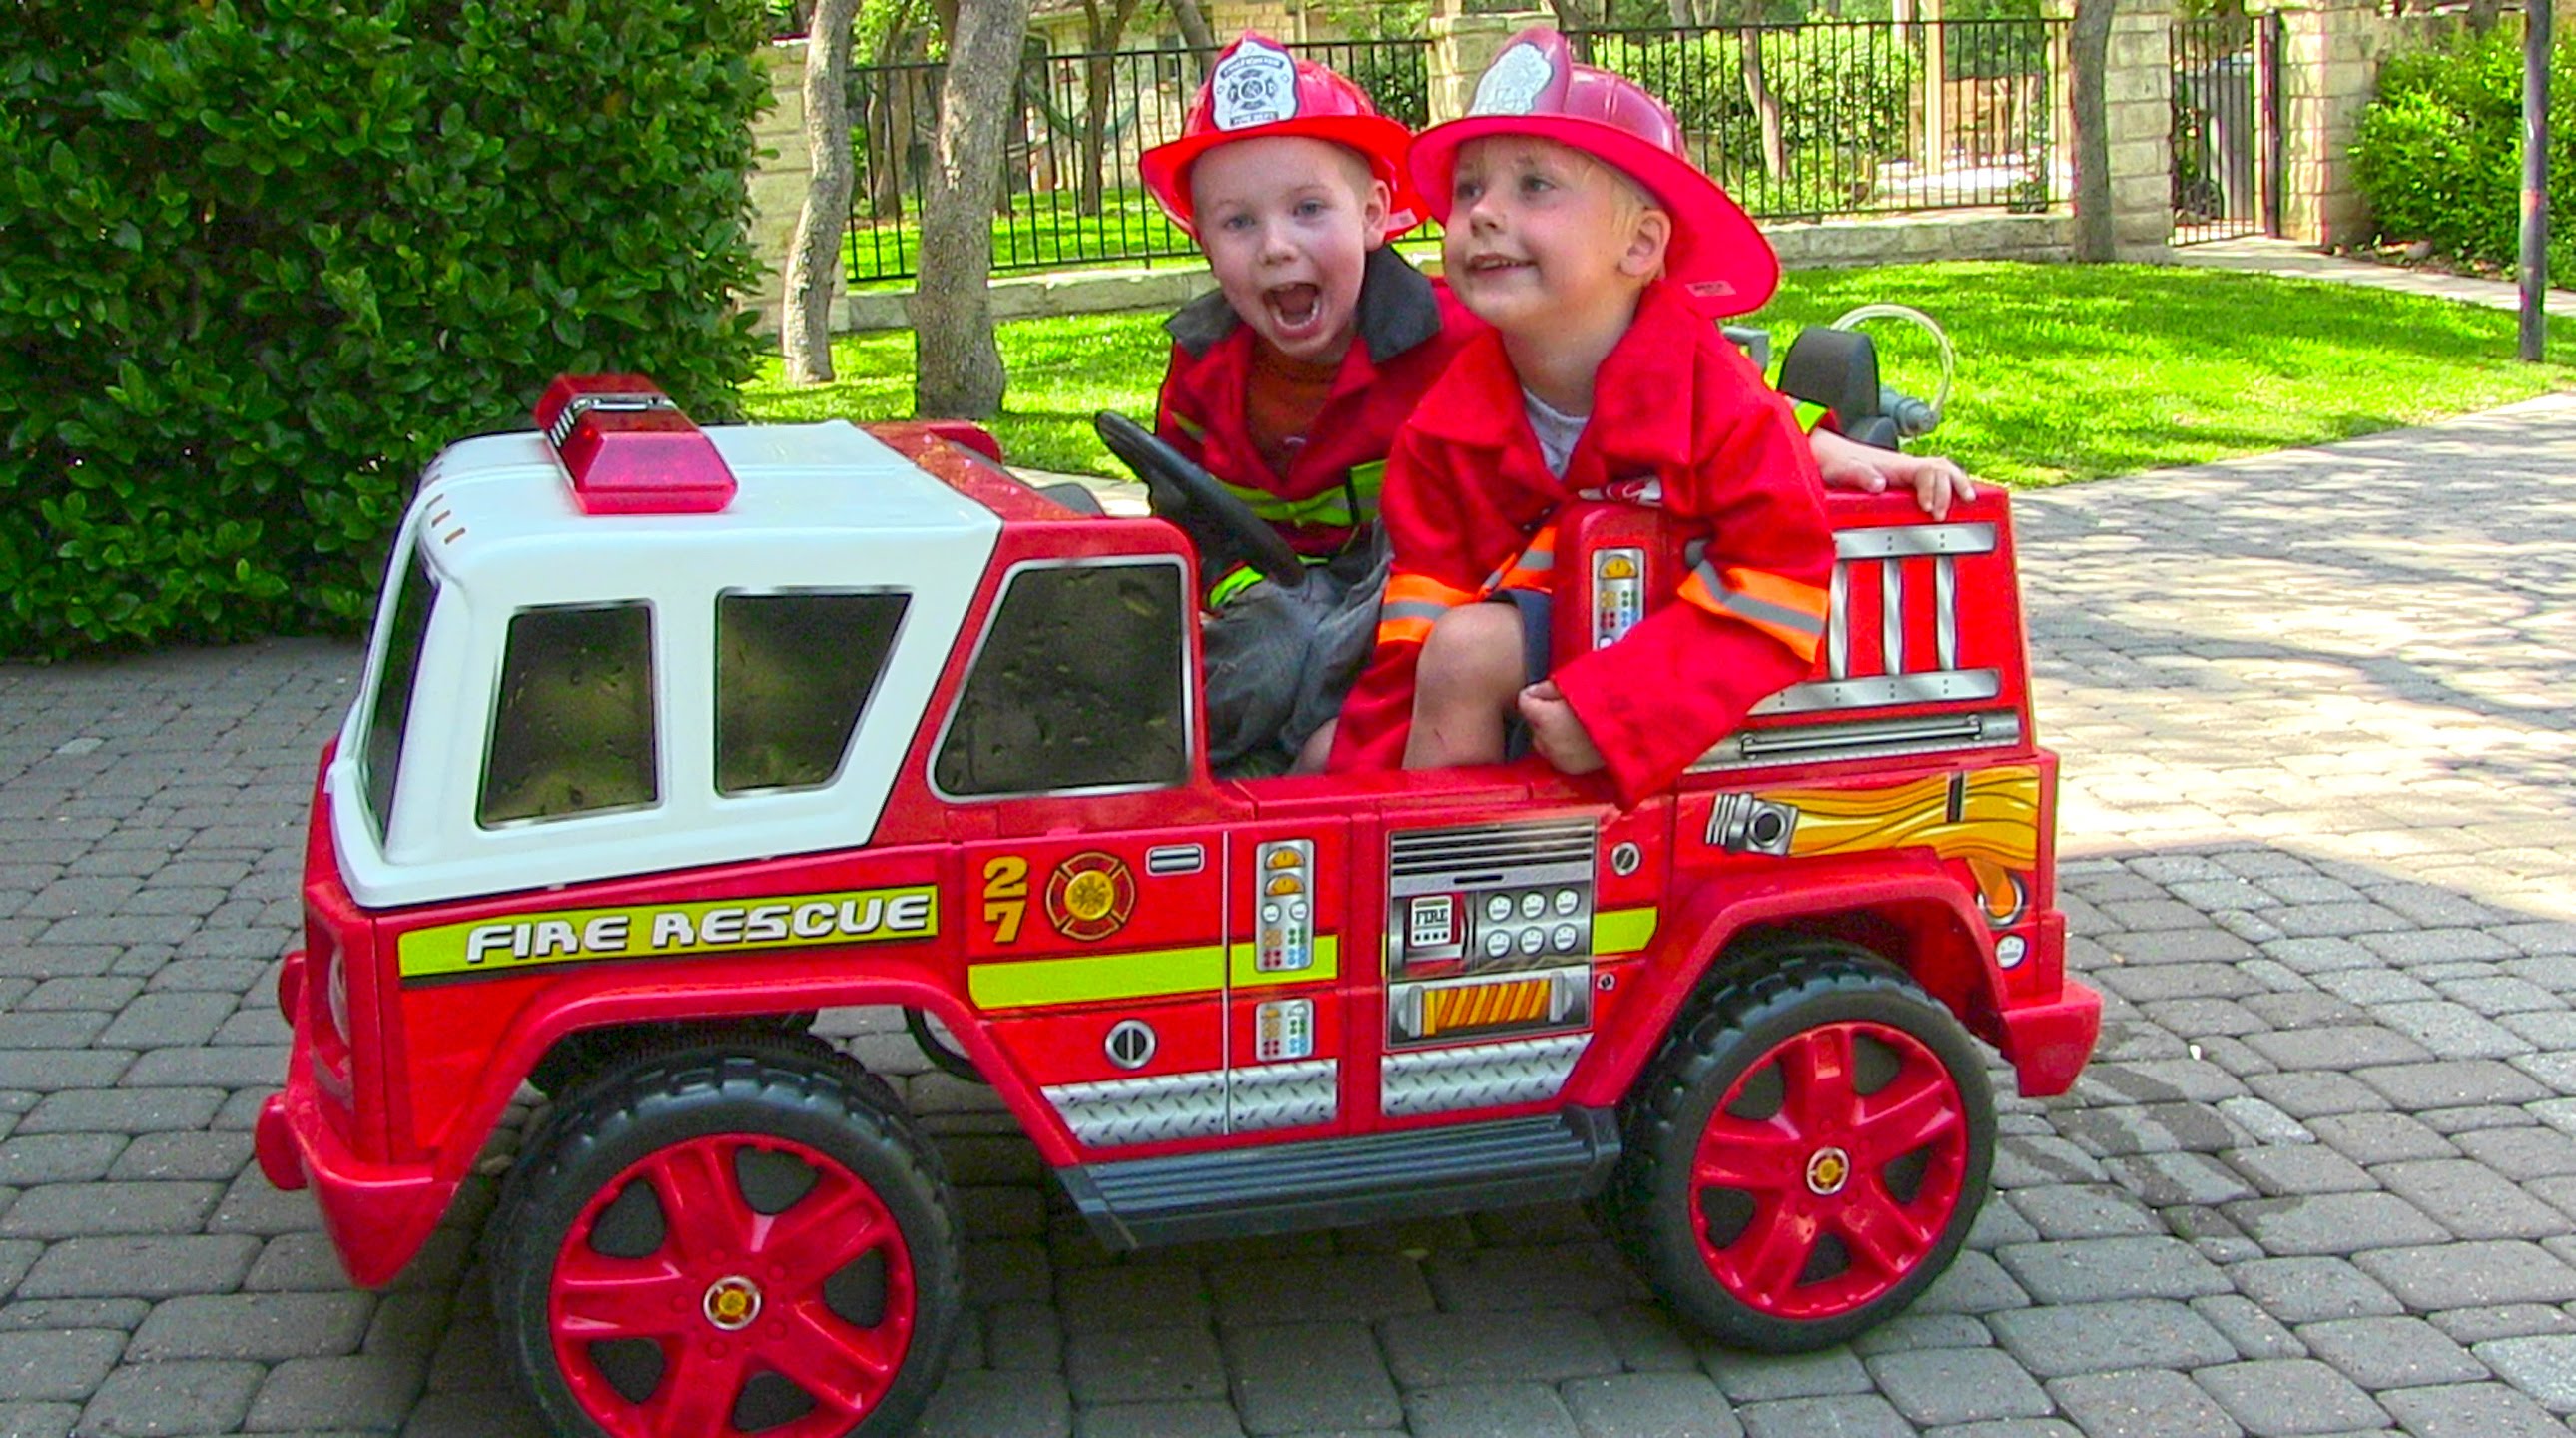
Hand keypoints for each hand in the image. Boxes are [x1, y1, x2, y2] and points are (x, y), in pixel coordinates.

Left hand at [1517, 681, 1604, 775]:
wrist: (1640, 728)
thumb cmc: (1613, 700)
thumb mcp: (1579, 680)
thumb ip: (1552, 686)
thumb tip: (1537, 691)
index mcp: (1546, 718)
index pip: (1525, 700)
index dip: (1539, 693)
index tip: (1555, 690)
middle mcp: (1548, 743)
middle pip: (1532, 723)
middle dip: (1544, 715)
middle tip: (1569, 707)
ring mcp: (1560, 759)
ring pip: (1543, 741)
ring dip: (1553, 733)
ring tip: (1578, 723)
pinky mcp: (1573, 770)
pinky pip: (1558, 755)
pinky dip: (1565, 747)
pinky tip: (1583, 738)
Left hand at [1810, 430, 1976, 520]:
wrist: (1827, 455)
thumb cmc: (1835, 463)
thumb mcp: (1842, 470)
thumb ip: (1860, 475)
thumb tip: (1879, 484)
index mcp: (1896, 465)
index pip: (1928, 471)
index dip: (1935, 489)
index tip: (1930, 510)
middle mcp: (1906, 466)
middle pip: (1943, 469)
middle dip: (1953, 488)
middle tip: (1947, 515)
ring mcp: (1907, 472)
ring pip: (1943, 472)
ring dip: (1957, 486)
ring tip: (1971, 502)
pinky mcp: (1905, 480)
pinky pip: (1934, 480)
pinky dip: (1949, 488)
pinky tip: (1955, 503)